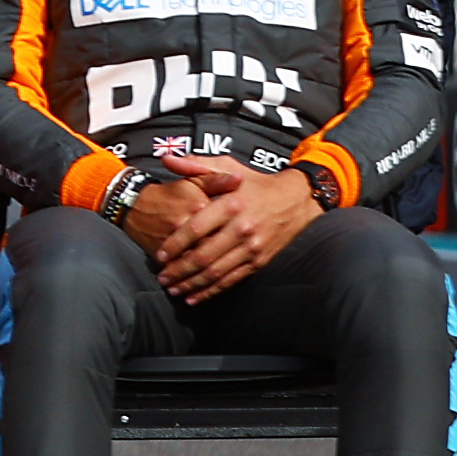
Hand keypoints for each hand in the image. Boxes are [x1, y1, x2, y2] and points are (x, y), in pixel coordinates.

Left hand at [147, 150, 316, 302]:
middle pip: (204, 255)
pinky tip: (196, 296)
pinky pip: (232, 280)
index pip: (196, 229)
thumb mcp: (227, 167)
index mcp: (230, 204)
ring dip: (193, 284)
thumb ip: (196, 165)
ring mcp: (252, 247)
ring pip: (217, 272)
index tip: (160, 255)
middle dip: (179, 270)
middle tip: (162, 278)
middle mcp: (241, 228)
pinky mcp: (260, 261)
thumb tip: (166, 159)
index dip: (175, 244)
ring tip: (174, 290)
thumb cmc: (256, 182)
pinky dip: (213, 291)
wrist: (297, 199)